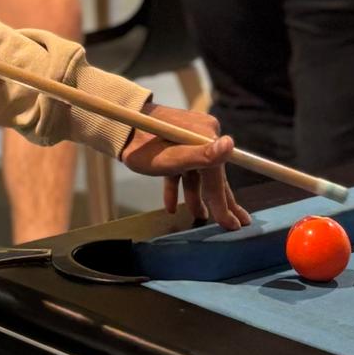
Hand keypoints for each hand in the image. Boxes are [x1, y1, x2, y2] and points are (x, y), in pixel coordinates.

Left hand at [120, 101, 250, 231]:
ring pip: (195, 173)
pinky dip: (176, 185)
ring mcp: (187, 138)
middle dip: (219, 201)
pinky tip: (171, 205)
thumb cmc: (144, 147)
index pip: (218, 176)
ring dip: (194, 196)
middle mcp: (201, 134)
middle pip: (212, 175)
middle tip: (235, 224)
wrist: (117, 130)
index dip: (224, 203)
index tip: (233, 224)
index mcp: (206, 135)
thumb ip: (202, 156)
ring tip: (199, 216)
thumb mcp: (173, 158)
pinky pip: (180, 167)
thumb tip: (229, 144)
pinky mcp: (174, 142)